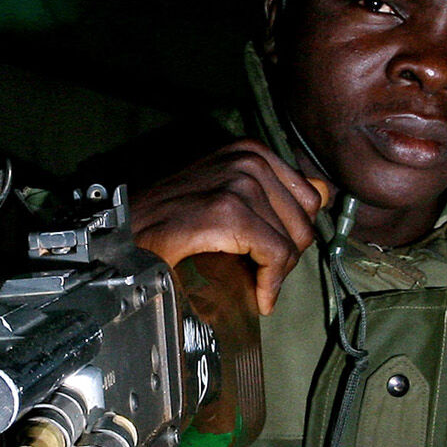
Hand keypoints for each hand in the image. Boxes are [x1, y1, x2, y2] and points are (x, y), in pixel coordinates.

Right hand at [130, 140, 322, 314]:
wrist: (122, 238)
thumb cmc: (166, 223)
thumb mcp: (224, 194)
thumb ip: (272, 192)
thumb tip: (324, 193)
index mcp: (249, 151)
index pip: (309, 195)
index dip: (293, 233)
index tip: (271, 256)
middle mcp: (248, 159)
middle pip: (305, 219)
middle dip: (287, 255)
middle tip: (259, 275)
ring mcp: (239, 183)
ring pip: (293, 240)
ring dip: (276, 272)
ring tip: (253, 284)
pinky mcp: (228, 212)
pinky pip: (275, 254)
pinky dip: (270, 283)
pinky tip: (258, 295)